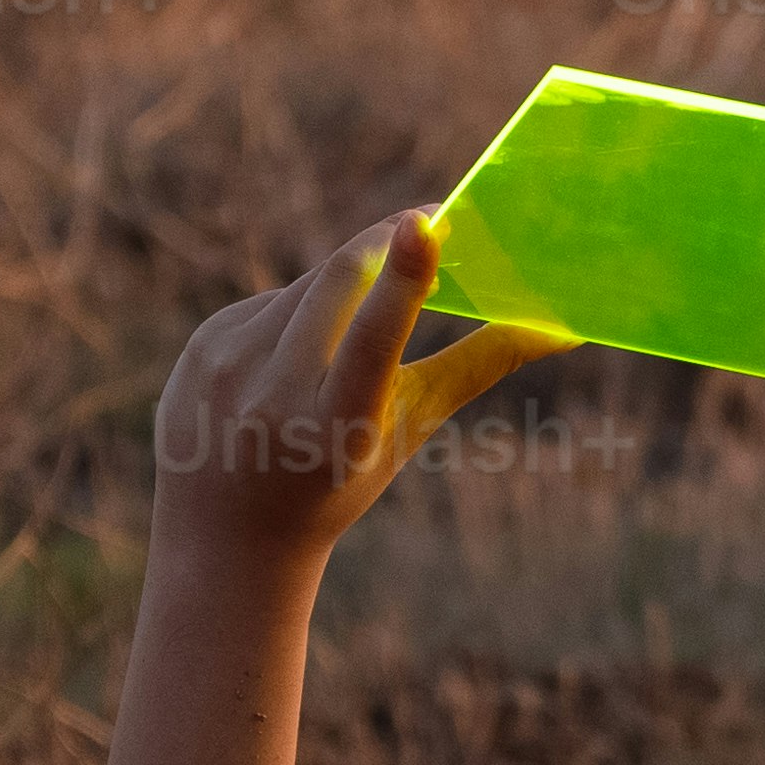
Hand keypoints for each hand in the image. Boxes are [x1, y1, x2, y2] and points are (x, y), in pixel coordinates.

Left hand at [147, 208, 577, 581]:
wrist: (227, 541)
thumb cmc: (336, 484)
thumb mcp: (407, 431)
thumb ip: (476, 367)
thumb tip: (564, 327)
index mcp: (335, 429)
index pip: (373, 340)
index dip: (403, 279)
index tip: (425, 223)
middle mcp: (272, 396)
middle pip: (339, 280)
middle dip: (386, 246)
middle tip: (430, 226)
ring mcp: (225, 369)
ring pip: (306, 285)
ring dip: (343, 287)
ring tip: (347, 339)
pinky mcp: (199, 347)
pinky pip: (266, 302)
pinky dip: (295, 315)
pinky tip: (290, 363)